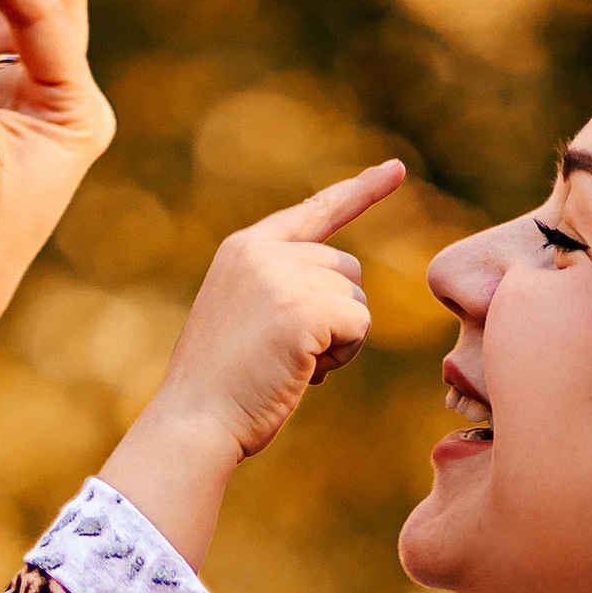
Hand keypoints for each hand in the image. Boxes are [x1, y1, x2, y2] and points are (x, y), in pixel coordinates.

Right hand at [101, 160, 403, 567]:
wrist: (194, 423)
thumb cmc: (222, 391)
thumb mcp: (244, 322)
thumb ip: (283, 293)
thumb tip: (346, 306)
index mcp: (244, 248)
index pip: (314, 212)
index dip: (360, 192)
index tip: (397, 169)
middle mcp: (262, 251)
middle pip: (346, 268)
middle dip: (336, 317)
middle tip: (295, 356)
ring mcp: (281, 276)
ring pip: (356, 298)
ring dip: (340, 340)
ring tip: (294, 366)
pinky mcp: (302, 309)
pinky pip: (359, 323)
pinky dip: (344, 355)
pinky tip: (307, 373)